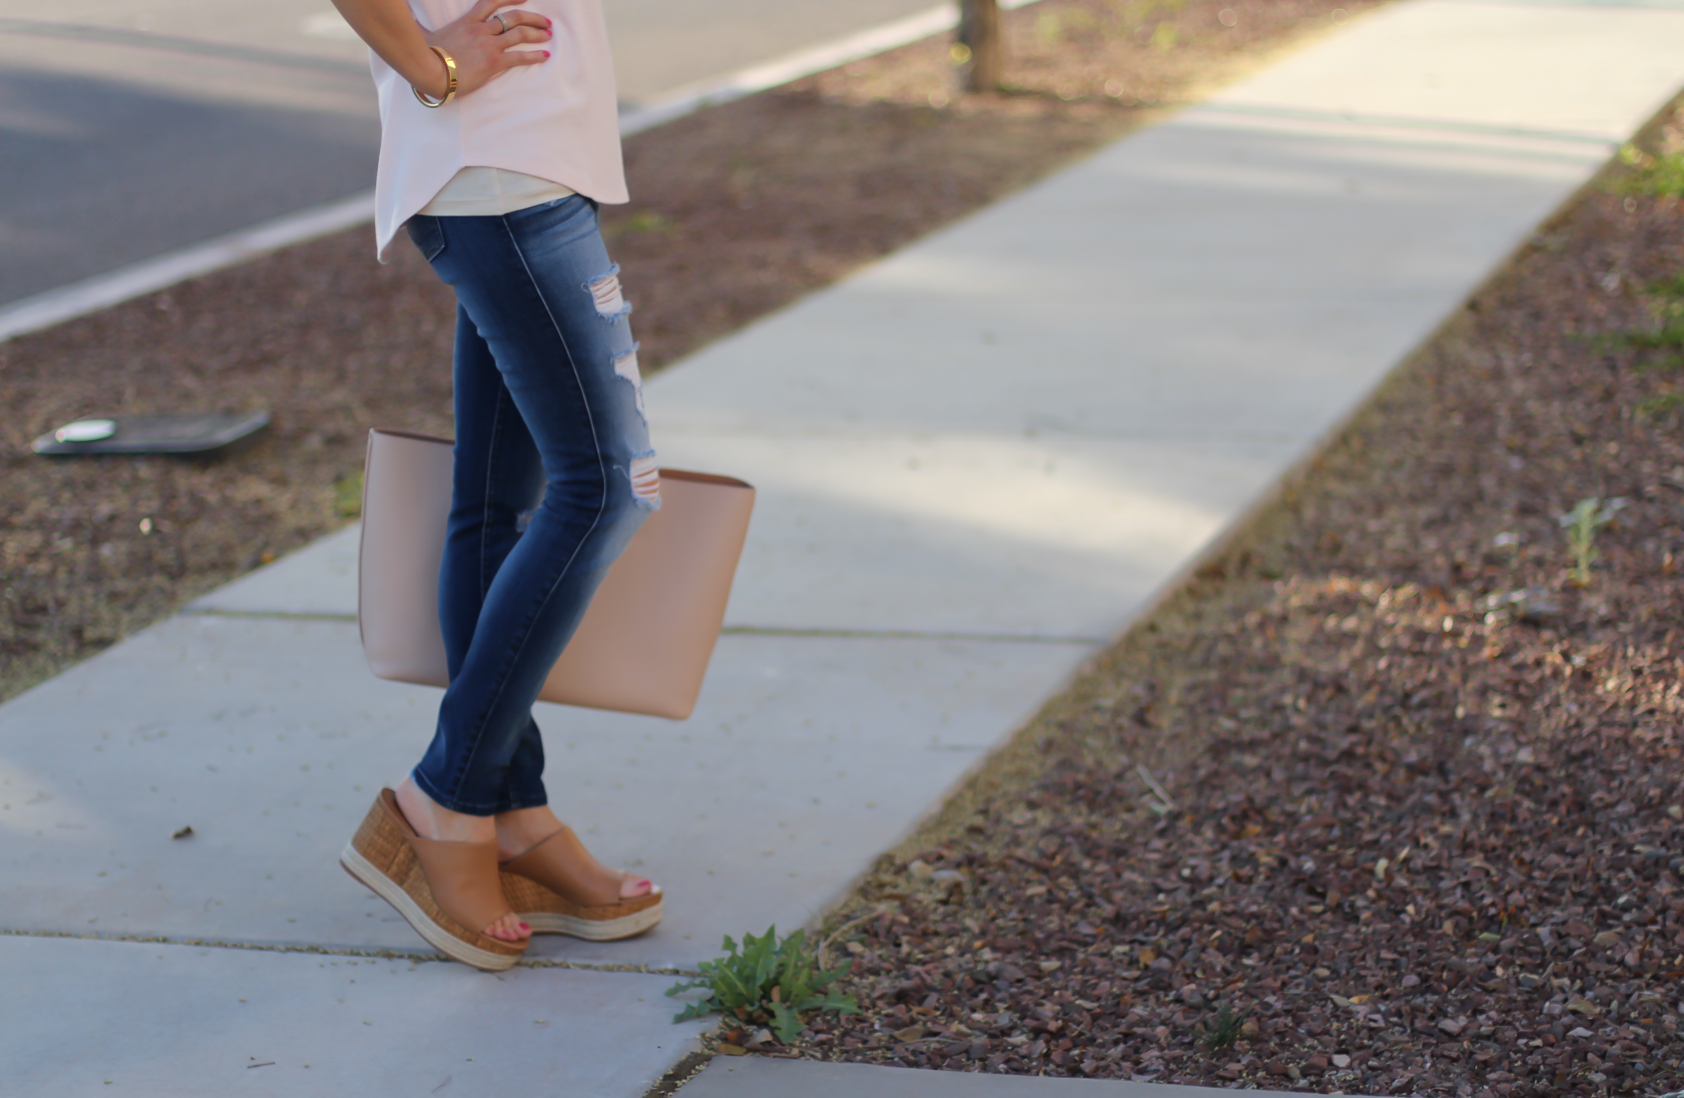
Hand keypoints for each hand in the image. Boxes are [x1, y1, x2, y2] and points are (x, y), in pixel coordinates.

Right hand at [419, 0, 550, 99]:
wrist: (430, 70)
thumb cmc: (427, 55)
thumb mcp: (428, 35)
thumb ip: (426, 27)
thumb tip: (412, 20)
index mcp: (467, 21)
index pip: (491, 2)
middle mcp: (481, 29)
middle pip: (512, 16)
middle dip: (532, 17)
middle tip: (545, 21)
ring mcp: (488, 45)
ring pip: (519, 33)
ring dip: (537, 33)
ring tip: (547, 35)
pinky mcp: (494, 62)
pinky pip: (520, 56)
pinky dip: (535, 55)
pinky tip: (545, 55)